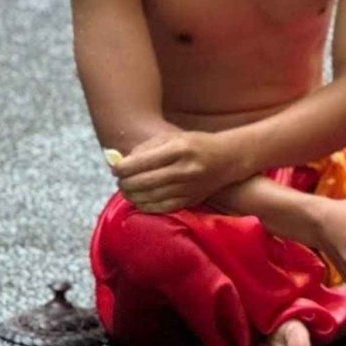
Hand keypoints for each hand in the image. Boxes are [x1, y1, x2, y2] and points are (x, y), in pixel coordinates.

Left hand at [113, 130, 250, 212]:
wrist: (228, 158)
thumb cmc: (196, 145)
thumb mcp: (172, 137)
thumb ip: (144, 148)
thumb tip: (118, 163)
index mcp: (178, 149)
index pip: (138, 163)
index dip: (121, 168)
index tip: (117, 168)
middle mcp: (184, 169)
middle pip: (140, 182)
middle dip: (124, 182)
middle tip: (121, 179)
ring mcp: (187, 187)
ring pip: (147, 197)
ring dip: (131, 195)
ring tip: (128, 189)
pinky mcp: (190, 200)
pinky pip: (159, 208)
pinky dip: (144, 205)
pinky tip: (140, 199)